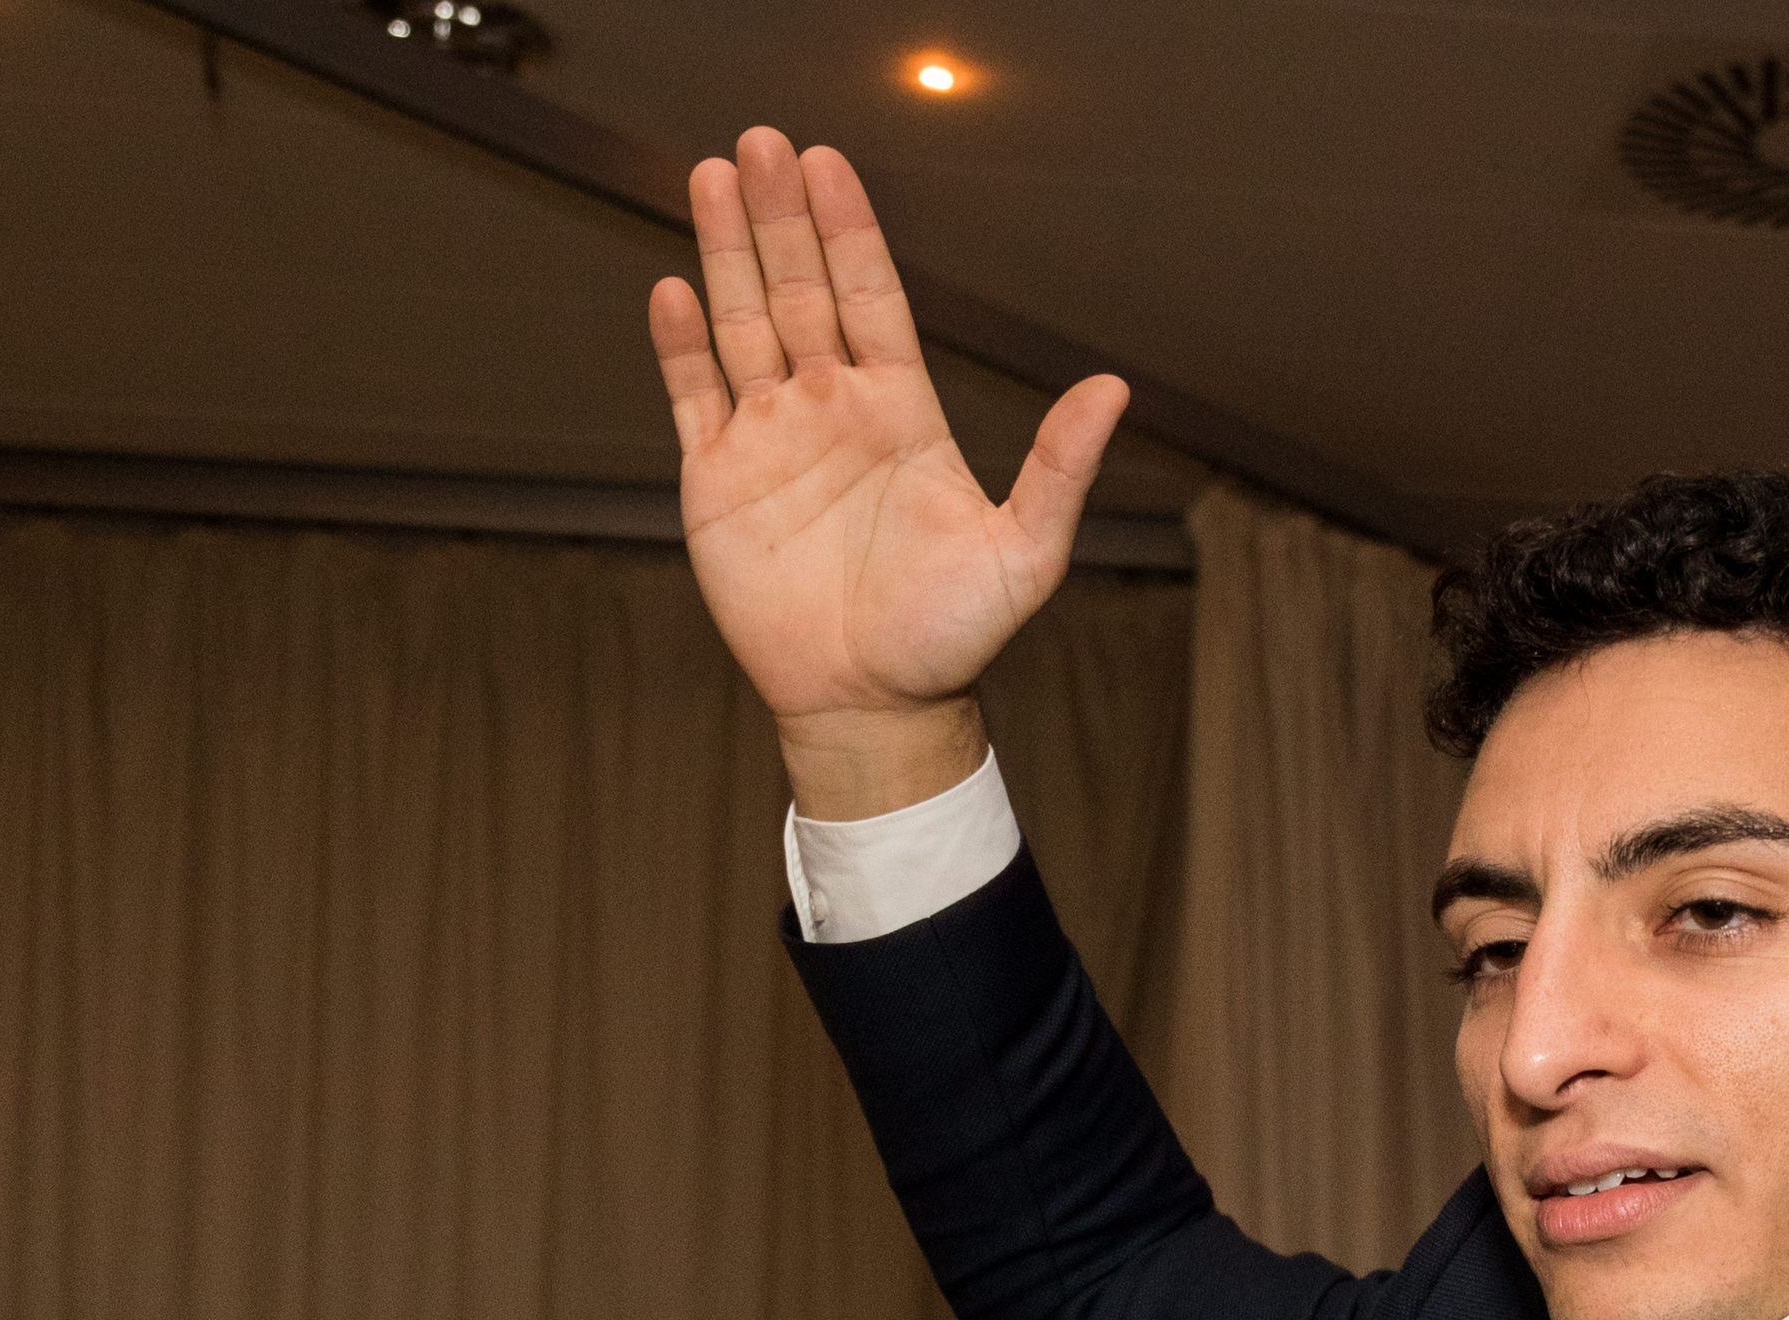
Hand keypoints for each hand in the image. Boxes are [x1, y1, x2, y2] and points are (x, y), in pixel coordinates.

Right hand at [644, 127, 1129, 818]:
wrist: (873, 707)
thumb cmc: (952, 639)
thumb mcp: (1025, 553)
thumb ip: (1061, 468)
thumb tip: (1115, 388)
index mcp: (902, 412)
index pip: (870, 297)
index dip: (849, 230)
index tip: (827, 164)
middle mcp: (833, 410)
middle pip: (801, 290)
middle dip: (780, 217)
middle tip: (760, 144)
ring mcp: (772, 441)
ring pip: (743, 325)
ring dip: (726, 255)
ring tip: (710, 178)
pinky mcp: (718, 483)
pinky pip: (694, 398)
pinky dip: (681, 346)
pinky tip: (673, 289)